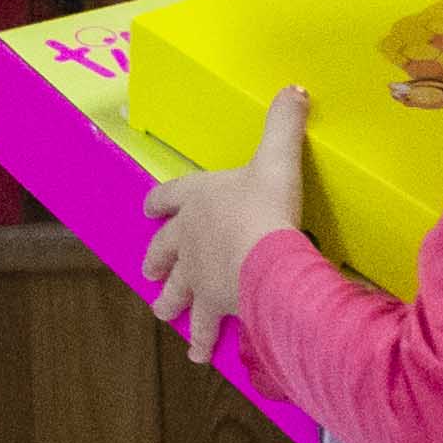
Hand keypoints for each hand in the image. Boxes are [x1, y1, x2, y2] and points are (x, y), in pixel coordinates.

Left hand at [138, 90, 314, 363]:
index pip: (169, 196)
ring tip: (163, 312)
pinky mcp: (213, 307)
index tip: (148, 209)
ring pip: (177, 292)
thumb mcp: (277, 158)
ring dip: (170, 302)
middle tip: (150, 271)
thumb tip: (295, 88)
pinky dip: (202, 341)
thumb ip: (284, 123)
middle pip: (165, 249)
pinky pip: (205, 328)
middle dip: (158, 259)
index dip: (160, 201)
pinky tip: (198, 355)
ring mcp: (197, 276)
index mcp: (198, 200)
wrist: (264, 257)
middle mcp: (189, 239)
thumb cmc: (266, 206)